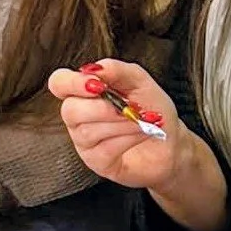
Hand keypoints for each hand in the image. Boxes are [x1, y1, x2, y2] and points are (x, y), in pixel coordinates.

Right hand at [47, 59, 184, 193]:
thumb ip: (116, 70)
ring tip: (142, 120)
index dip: (72, 83)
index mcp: (84, 91)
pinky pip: (103, 149)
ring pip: (87, 131)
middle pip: (69, 110)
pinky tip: (142, 133)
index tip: (98, 85)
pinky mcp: (97, 161)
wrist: (171, 141)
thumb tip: (94, 69)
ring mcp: (84, 141)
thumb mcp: (139, 81)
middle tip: (129, 106)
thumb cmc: (152, 108)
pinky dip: (128, 138)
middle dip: (103, 108)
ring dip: (121, 123)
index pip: (59, 83)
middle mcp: (78, 116)